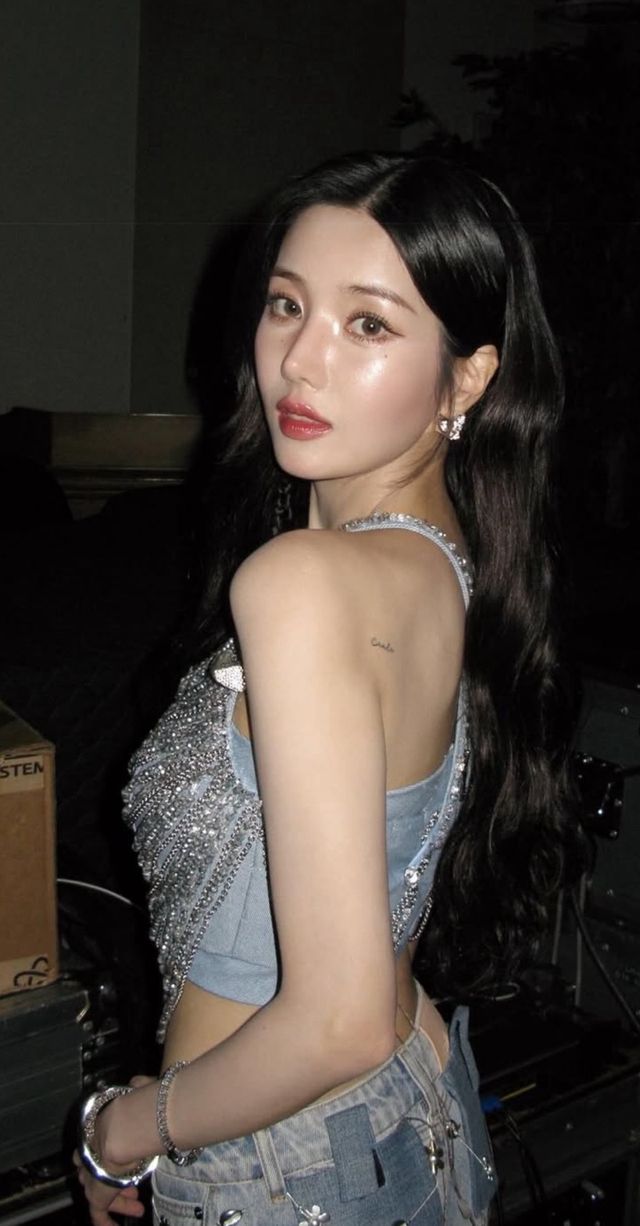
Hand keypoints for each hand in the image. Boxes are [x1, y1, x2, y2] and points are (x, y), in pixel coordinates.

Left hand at [75, 1074, 158, 1223]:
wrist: (122, 1130)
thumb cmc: (135, 1108)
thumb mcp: (138, 1093)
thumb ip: (138, 1088)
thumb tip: (140, 1081)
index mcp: (98, 1129)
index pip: (98, 1143)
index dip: (111, 1151)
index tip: (126, 1157)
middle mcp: (91, 1153)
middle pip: (98, 1170)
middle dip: (115, 1179)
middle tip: (132, 1188)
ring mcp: (91, 1175)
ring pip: (101, 1191)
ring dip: (119, 1200)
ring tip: (136, 1207)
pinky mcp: (95, 1196)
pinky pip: (98, 1214)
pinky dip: (105, 1221)